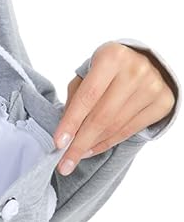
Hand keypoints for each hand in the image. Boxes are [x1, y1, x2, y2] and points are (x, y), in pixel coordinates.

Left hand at [53, 41, 175, 174]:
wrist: (144, 62)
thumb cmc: (107, 69)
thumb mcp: (88, 72)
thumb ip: (75, 97)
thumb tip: (65, 133)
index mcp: (112, 57)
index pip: (87, 97)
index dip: (71, 122)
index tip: (58, 144)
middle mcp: (135, 71)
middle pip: (102, 116)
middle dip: (80, 143)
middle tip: (65, 164)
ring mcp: (152, 87)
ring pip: (116, 126)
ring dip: (92, 145)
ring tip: (76, 156)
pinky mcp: (163, 102)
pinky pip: (130, 130)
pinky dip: (108, 143)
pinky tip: (93, 149)